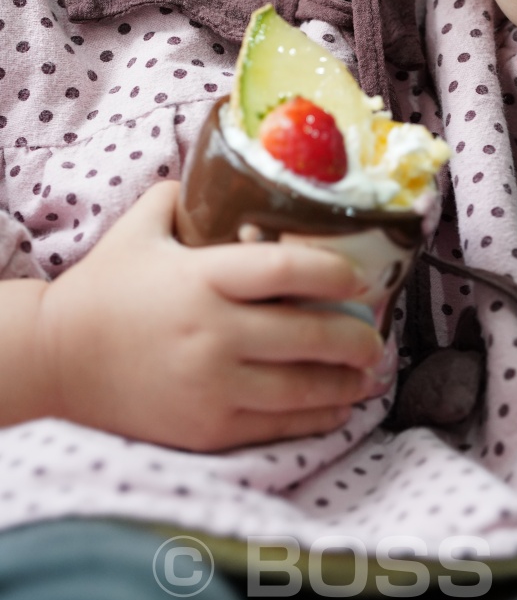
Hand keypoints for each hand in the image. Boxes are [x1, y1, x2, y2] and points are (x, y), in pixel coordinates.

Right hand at [35, 183, 384, 450]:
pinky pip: (279, 426)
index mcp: (202, 279)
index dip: (335, 271)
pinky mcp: (207, 429)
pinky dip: (317, 418)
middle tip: (378, 333)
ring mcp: (212, 386)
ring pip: (303, 386)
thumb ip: (184, 196)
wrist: (56, 362)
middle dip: (357, 336)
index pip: (287, 271)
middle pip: (310, 334)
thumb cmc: (103, 290)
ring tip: (368, 372)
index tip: (361, 275)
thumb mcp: (140, 229)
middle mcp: (213, 333)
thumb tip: (224, 171)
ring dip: (347, 381)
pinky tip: (337, 407)